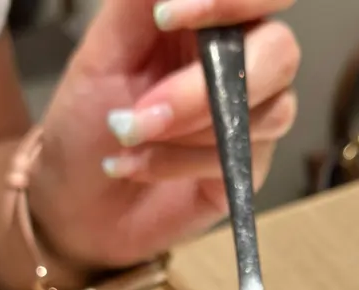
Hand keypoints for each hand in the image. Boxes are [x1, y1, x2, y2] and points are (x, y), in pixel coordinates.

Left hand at [30, 0, 299, 270]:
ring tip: (129, 138)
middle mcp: (242, 64)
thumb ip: (139, 4)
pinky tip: (138, 167)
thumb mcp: (101, 53)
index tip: (165, 16)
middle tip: (144, 111)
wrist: (77, 202)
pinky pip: (237, 159)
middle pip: (281, 51)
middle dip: (203, 86)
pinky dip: (180, 162)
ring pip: (269, 111)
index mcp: (210, 22)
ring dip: (189, 127)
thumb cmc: (86, 124)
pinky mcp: (246, 170)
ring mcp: (250, 119)